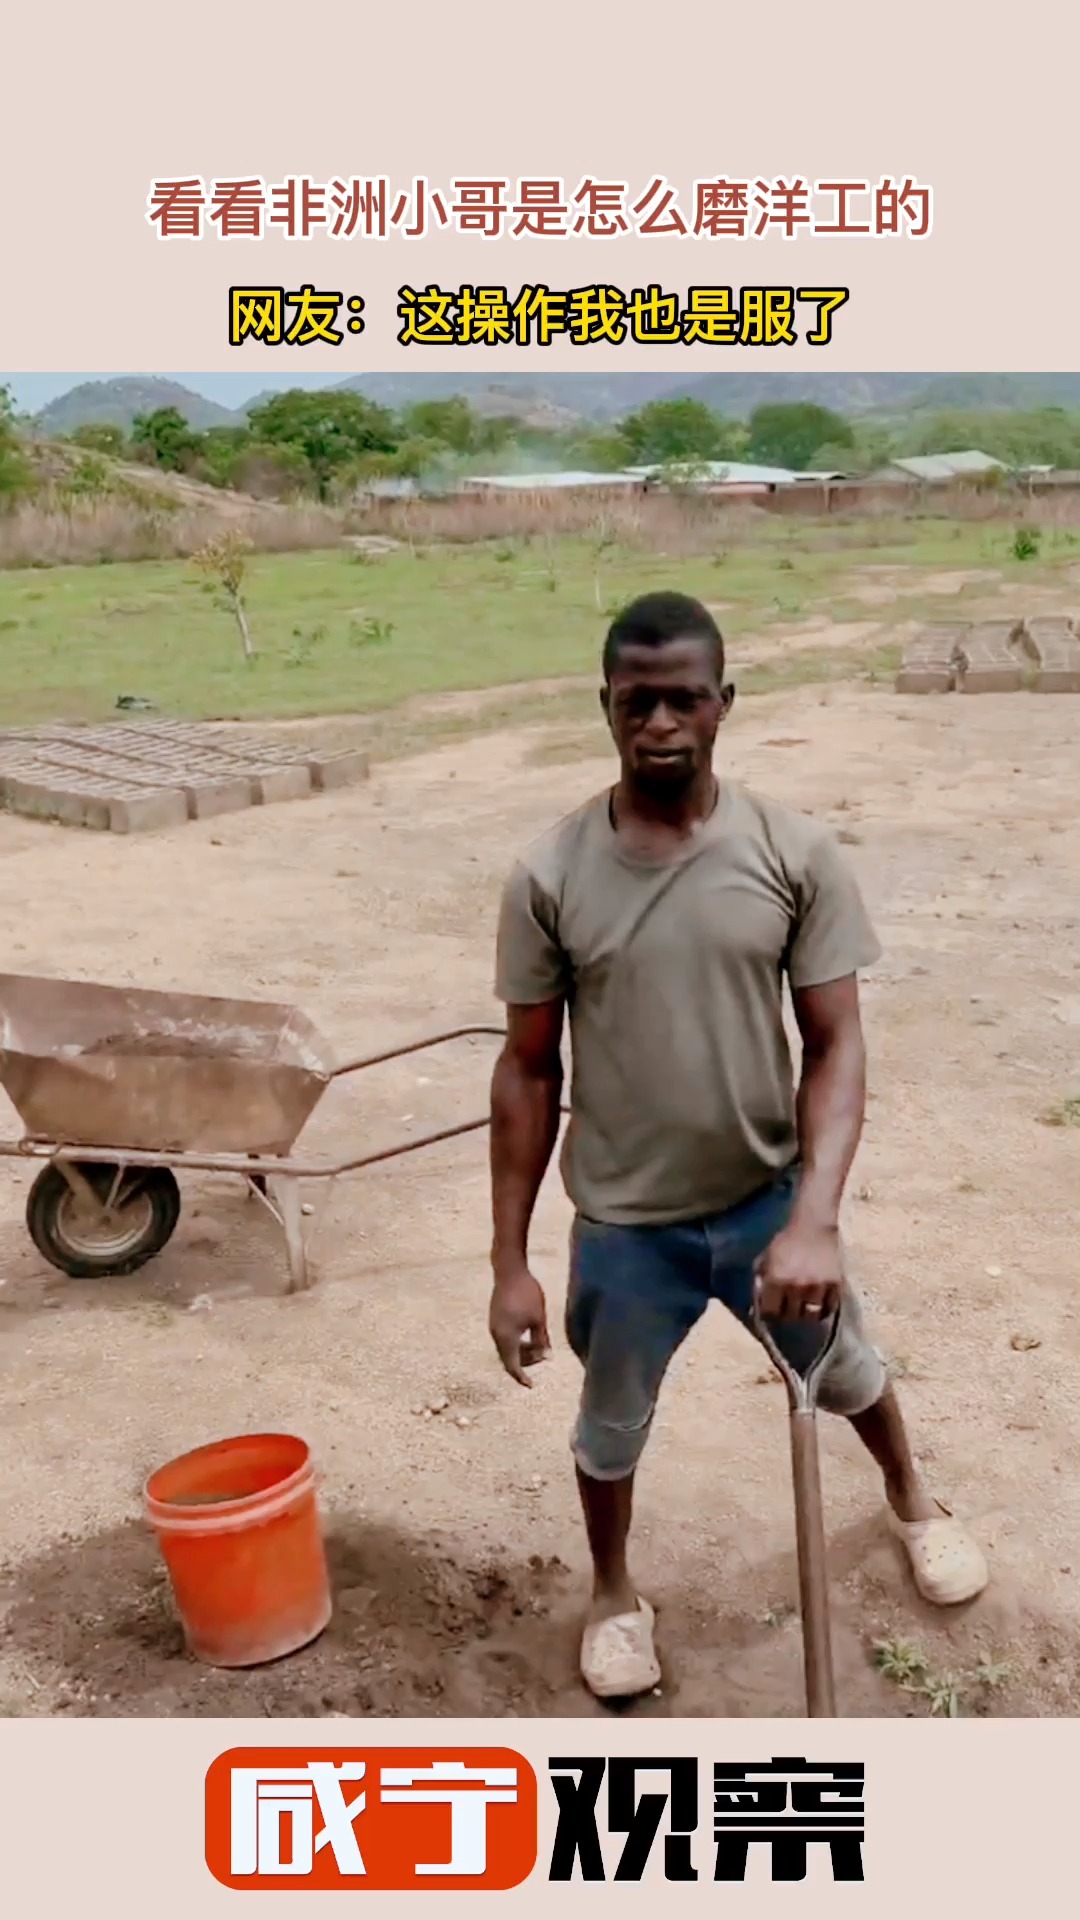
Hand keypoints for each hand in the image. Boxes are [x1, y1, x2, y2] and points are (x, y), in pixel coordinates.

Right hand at [489, 1262, 550, 1386]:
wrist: (509, 1271)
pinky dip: (516, 1343)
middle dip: (526, 1362)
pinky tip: (529, 1334)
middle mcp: (496, 1335)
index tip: (530, 1386)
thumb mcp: (538, 1319)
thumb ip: (541, 1340)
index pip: (512, 1366)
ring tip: (539, 1344)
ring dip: (521, 1352)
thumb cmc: (527, 1294)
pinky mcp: (495, 1319)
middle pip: (509, 1359)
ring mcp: (493, 1326)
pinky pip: (504, 1339)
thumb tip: (547, 1357)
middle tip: (544, 1355)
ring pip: (506, 1349)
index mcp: (506, 1338)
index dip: (521, 1378)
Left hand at [754, 1222, 842, 1322]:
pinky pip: (829, 1308)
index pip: (770, 1312)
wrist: (814, 1225)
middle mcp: (796, 1285)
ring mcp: (818, 1286)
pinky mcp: (836, 1285)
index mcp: (776, 1278)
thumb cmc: (787, 1241)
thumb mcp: (767, 1257)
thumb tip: (756, 1304)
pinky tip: (819, 1304)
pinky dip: (823, 1310)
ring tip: (804, 1309)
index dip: (770, 1313)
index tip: (772, 1311)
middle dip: (787, 1314)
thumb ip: (760, 1280)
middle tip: (789, 1310)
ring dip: (806, 1314)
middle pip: (791, 1316)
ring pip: (811, 1316)